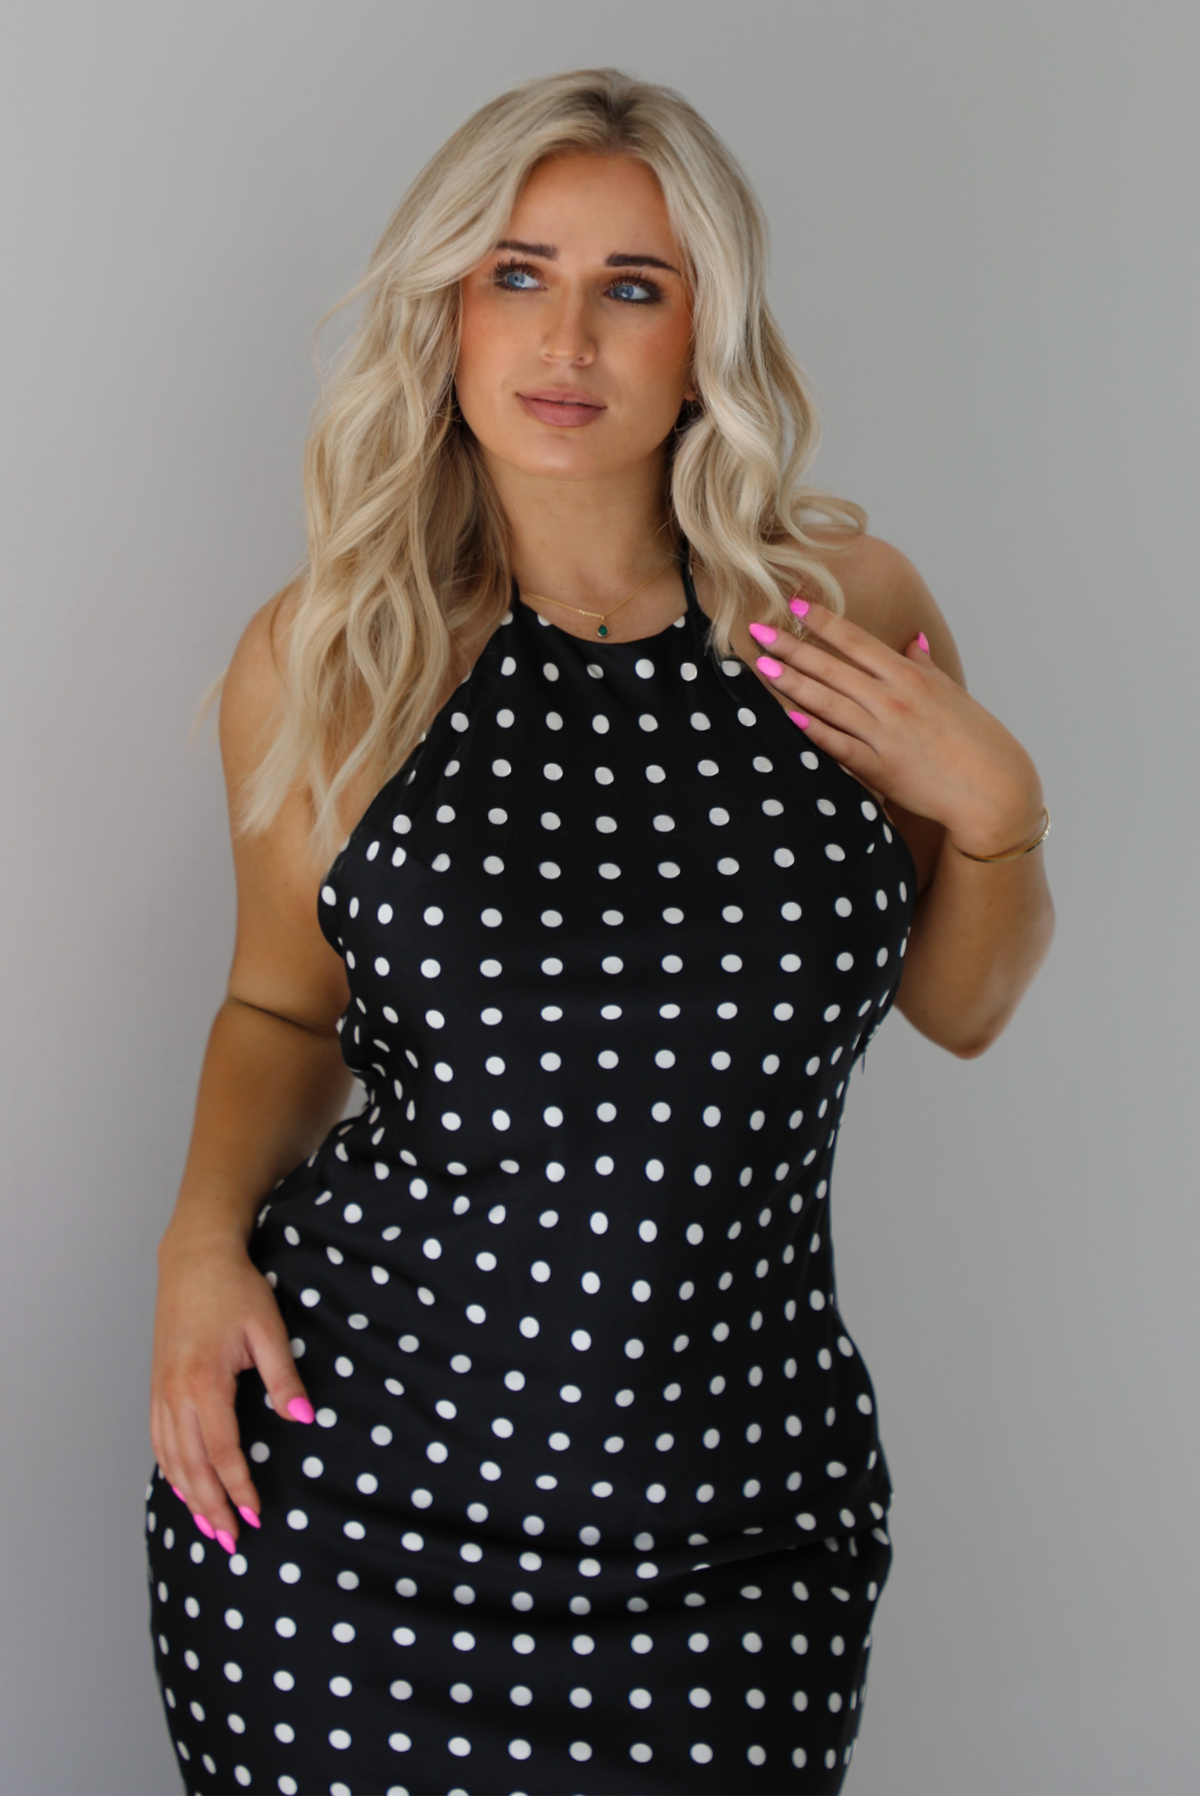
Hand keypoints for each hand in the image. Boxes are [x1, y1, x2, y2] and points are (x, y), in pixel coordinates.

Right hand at [150, 1232, 313, 1550]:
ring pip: (170, 1458)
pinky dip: (171, 1469)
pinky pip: (159, 1439)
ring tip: (207, 1528)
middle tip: (231, 1542)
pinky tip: (182, 1486)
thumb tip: (303, 1418)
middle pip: (191, 1466)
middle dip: (211, 1507)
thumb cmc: (235, 1289)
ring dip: (188, 1496)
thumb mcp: (268, 1329)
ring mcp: (161, 1391)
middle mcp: (175, 1394)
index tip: (256, 1517)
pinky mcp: (157, 1385)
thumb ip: (284, 1377)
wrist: (194, 1258)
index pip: (223, 1452)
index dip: (239, 1489)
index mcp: (204, 1383)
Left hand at [749, 599, 1044, 856]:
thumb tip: (913, 640)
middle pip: (833, 668)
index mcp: (909, 676)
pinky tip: (788, 717)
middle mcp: (894, 699)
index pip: (857, 641)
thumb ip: (925, 666)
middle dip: (792, 647)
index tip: (794, 604)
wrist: (993, 786)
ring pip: (829, 702)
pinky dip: (814, 731)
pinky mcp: (880, 768)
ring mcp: (885, 734)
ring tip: (762, 666)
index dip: (823, 621)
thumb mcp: (950, 693)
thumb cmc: (976, 738)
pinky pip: (839, 746)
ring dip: (793, 683)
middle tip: (757, 630)